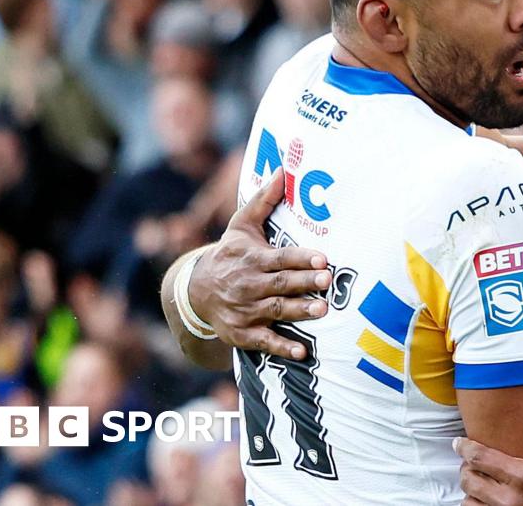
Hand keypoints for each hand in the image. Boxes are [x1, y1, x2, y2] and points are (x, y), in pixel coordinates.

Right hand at [187, 168, 331, 359]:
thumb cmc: (230, 254)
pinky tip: (302, 351)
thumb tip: (282, 170)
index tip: (322, 258)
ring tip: (322, 311)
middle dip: (304, 282)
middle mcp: (248, 284)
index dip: (300, 258)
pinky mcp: (242, 333)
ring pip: (275, 311)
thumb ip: (263, 200)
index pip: (280, 258)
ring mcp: (245, 310)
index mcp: (252, 258)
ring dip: (299, 311)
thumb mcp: (241, 226)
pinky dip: (282, 347)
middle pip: (280, 284)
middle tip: (328, 281)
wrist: (195, 291)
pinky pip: (264, 341)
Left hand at [455, 402, 522, 505]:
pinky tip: (486, 500)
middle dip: (466, 468)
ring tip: (478, 481)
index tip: (459, 442)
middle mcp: (511, 500)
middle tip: (472, 461)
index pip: (481, 459)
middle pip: (469, 480)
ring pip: (470, 502)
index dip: (465, 447)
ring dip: (470, 490)